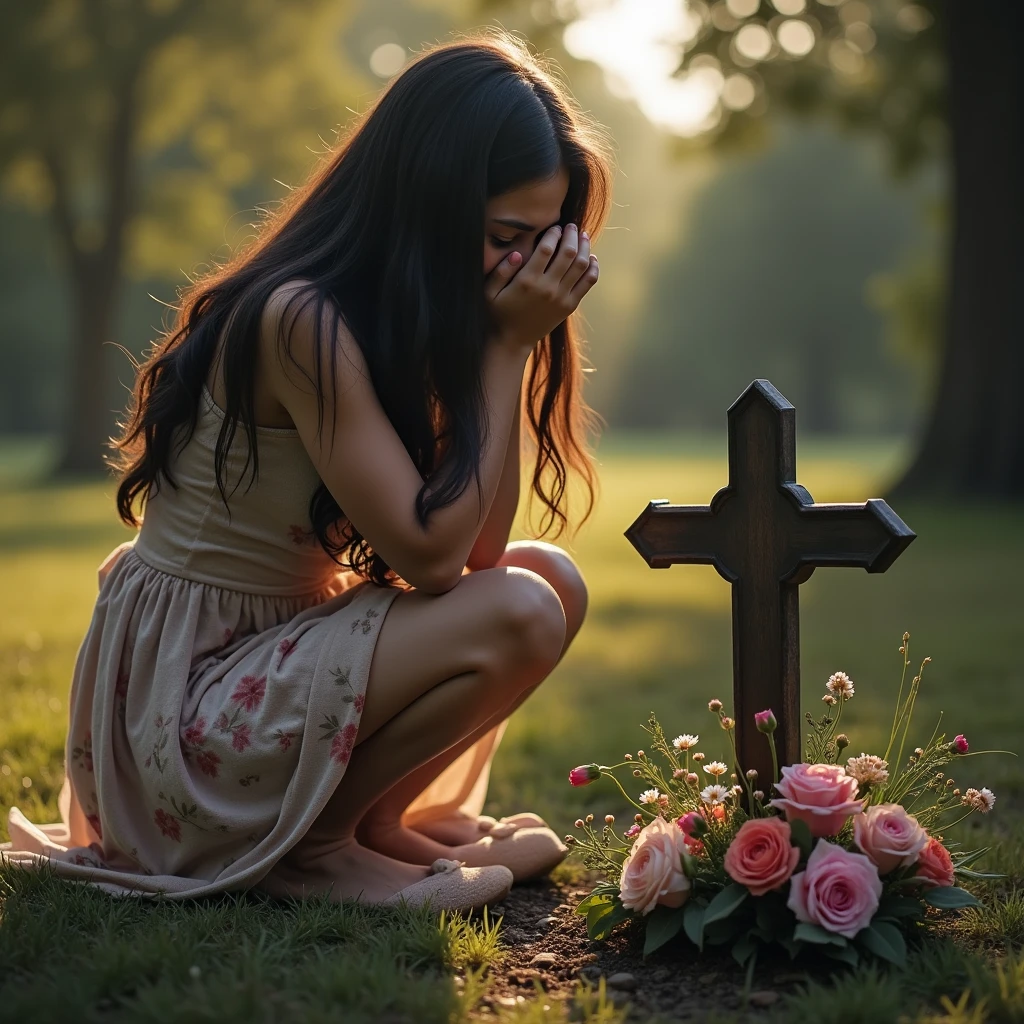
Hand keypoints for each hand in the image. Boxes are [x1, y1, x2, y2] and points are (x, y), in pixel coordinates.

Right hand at [484, 223, 598, 349]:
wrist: (511, 341)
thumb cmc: (498, 314)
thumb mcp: (489, 292)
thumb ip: (501, 271)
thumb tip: (517, 252)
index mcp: (528, 281)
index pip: (547, 248)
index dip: (554, 233)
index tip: (555, 227)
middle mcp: (548, 288)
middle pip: (569, 252)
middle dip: (572, 235)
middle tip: (571, 226)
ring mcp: (561, 298)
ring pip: (582, 265)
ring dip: (585, 247)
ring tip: (583, 236)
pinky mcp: (569, 306)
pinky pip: (588, 282)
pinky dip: (593, 268)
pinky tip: (591, 258)